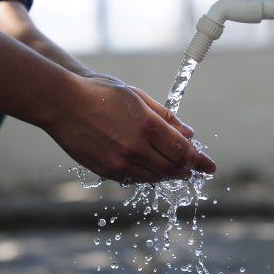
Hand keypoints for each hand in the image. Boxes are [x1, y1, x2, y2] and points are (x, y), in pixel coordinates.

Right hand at [43, 75, 215, 182]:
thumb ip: (166, 118)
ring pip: (155, 177)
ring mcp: (121, 163)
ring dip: (168, 174)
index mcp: (148, 125)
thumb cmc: (102, 94)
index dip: (200, 161)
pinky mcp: (107, 171)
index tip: (210, 167)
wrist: (63, 104)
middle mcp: (137, 148)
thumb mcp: (138, 98)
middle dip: (187, 169)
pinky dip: (147, 175)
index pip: (183, 150)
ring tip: (174, 168)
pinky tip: (149, 167)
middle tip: (194, 169)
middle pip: (172, 168)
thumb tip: (189, 133)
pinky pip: (135, 179)